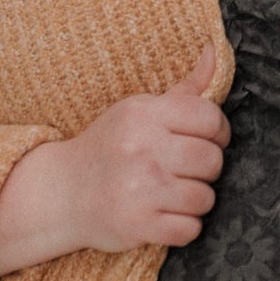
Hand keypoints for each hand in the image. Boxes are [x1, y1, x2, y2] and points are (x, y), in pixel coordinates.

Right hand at [0, 43, 230, 280]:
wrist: (62, 193)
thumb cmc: (109, 148)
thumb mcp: (138, 111)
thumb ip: (183, 89)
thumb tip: (216, 51)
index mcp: (143, 115)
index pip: (210, 118)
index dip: (217, 132)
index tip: (204, 140)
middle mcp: (141, 149)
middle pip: (212, 160)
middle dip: (205, 169)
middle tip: (184, 171)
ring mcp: (139, 189)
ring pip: (205, 198)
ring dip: (194, 201)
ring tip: (171, 194)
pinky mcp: (137, 225)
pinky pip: (190, 229)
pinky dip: (183, 227)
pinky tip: (163, 216)